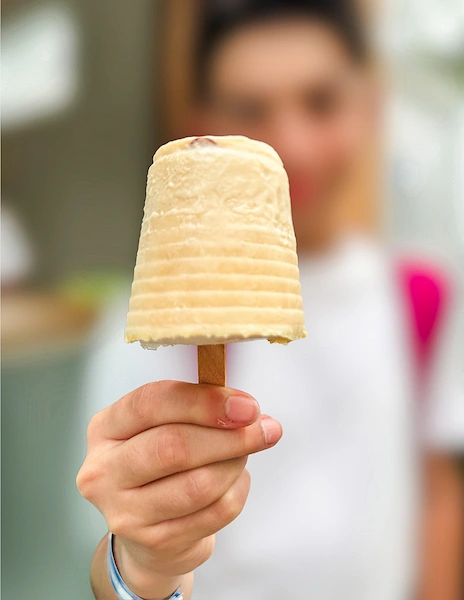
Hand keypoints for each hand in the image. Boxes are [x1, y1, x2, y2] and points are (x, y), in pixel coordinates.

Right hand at [77, 381, 281, 597]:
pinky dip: (236, 491)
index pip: (150, 403)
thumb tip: (244, 408)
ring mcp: (126, 512)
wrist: (145, 531)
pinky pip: (215, 512)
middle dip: (230, 436)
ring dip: (235, 464)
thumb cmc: (158, 464)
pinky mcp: (155, 542)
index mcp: (106, 428)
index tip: (245, 406)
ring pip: (199, 484)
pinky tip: (233, 481)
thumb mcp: (160, 425)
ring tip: (244, 454)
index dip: (203, 402)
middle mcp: (105, 471)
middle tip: (264, 429)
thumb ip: (194, 408)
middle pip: (174, 446)